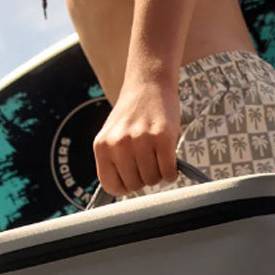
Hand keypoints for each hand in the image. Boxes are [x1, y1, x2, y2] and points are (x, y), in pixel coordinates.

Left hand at [93, 77, 179, 194]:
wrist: (148, 83)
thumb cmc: (132, 115)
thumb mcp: (112, 137)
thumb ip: (113, 162)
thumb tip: (122, 190)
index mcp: (102, 146)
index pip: (111, 187)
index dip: (125, 186)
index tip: (132, 176)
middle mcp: (119, 144)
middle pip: (135, 185)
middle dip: (144, 178)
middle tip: (148, 161)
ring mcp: (141, 140)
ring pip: (153, 180)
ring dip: (159, 173)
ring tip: (157, 156)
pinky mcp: (162, 137)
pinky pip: (169, 172)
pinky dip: (172, 171)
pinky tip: (169, 158)